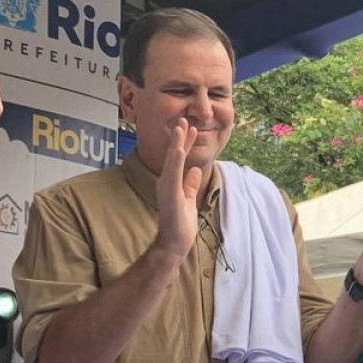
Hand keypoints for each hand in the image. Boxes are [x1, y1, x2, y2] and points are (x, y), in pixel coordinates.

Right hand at [152, 119, 204, 261]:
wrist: (174, 242)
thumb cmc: (180, 223)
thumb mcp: (189, 198)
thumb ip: (190, 184)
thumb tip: (196, 170)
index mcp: (172, 182)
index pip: (179, 159)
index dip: (185, 143)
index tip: (191, 128)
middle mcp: (166, 182)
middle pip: (174, 155)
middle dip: (180, 137)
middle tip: (184, 119)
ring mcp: (167, 187)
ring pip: (172, 161)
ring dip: (177, 143)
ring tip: (182, 128)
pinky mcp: (170, 195)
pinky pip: (173, 175)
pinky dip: (175, 161)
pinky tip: (178, 149)